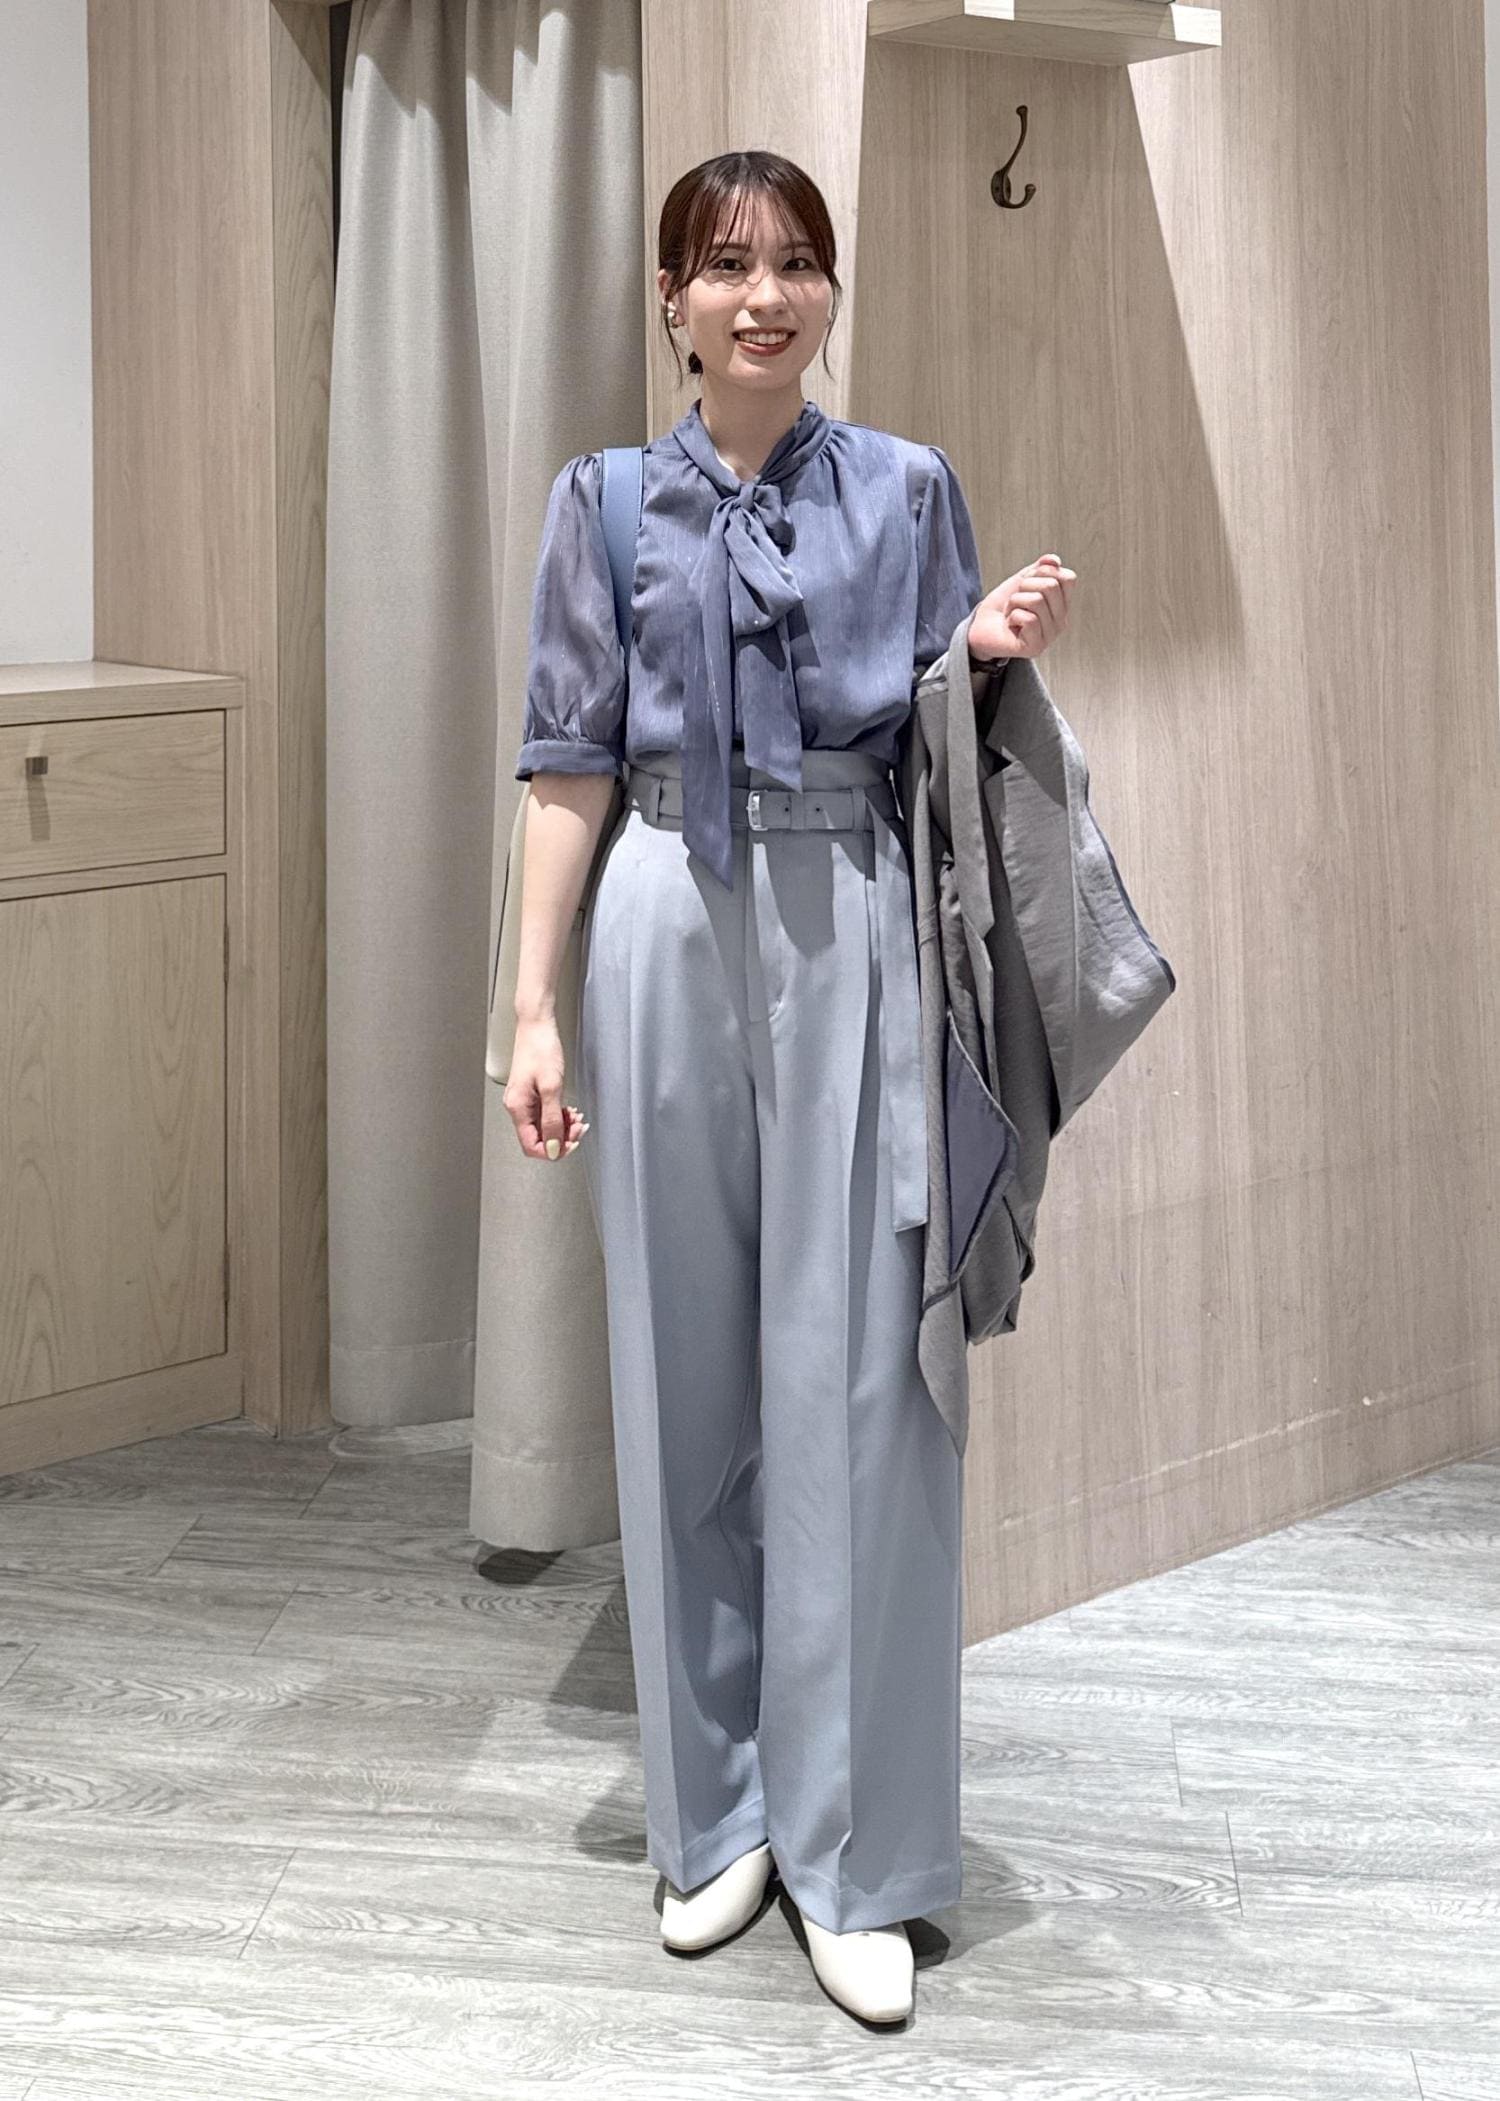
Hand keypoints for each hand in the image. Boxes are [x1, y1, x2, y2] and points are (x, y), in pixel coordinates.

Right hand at [503, 1015, 590, 1160]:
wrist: (536, 1026)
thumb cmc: (541, 1048)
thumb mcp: (551, 1086)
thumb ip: (552, 1120)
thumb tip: (553, 1146)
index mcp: (518, 1108)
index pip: (531, 1146)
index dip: (553, 1150)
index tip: (571, 1143)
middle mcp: (517, 1107)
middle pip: (539, 1138)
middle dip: (561, 1137)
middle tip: (579, 1127)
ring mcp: (524, 1101)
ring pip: (544, 1128)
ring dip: (563, 1127)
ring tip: (576, 1118)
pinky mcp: (531, 1094)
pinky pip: (545, 1115)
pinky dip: (559, 1116)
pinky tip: (569, 1110)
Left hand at [967, 553, 1074, 663]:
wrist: (980, 627)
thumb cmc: (1002, 606)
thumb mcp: (1022, 581)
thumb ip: (1040, 569)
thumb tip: (1054, 560)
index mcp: (1061, 605)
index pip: (1068, 578)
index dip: (1043, 572)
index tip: (1027, 583)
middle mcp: (1061, 621)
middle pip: (1050, 586)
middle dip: (1025, 586)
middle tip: (1015, 600)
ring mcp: (1050, 636)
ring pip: (1037, 601)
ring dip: (1015, 602)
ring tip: (1011, 613)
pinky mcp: (1036, 647)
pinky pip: (1029, 619)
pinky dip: (1013, 617)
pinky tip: (1011, 626)